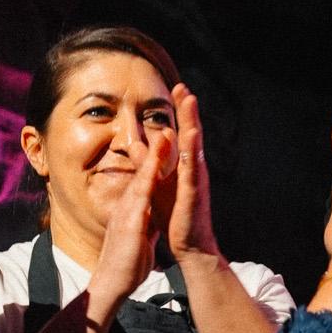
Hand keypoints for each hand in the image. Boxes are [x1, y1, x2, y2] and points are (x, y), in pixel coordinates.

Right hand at [88, 140, 161, 324]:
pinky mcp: (130, 224)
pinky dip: (148, 181)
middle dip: (154, 148)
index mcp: (134, 208)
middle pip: (143, 172)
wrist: (112, 283)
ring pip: (142, 179)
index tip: (167, 138)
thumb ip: (145, 221)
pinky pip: (140, 198)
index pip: (146, 179)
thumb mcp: (140, 235)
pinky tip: (155, 168)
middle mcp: (128, 205)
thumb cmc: (126, 262)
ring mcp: (127, 212)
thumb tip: (151, 212)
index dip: (156, 159)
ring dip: (153, 156)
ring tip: (165, 134)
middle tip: (166, 124)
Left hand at [166, 85, 222, 272]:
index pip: (181, 132)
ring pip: (195, 146)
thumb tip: (136, 143)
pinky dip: (192, 152)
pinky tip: (191, 136)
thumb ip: (148, 163)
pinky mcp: (194, 194)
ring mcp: (196, 180)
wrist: (190, 245)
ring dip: (193, 122)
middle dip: (187, 110)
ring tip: (191, 101)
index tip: (176, 88)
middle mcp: (193, 168)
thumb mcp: (156, 184)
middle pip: (191, 133)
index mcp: (184, 165)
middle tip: (184, 86)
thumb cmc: (176, 216)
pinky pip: (193, 170)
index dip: (179, 112)